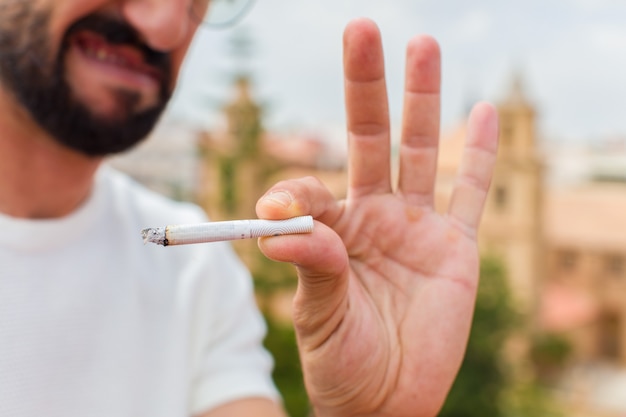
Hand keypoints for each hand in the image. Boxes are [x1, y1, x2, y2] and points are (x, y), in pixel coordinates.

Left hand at [256, 18, 498, 416]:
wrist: (387, 399)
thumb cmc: (343, 360)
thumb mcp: (319, 315)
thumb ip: (310, 265)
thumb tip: (278, 222)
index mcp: (331, 231)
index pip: (311, 191)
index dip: (293, 194)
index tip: (274, 210)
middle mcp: (372, 216)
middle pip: (370, 138)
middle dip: (365, 86)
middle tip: (359, 30)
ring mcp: (416, 225)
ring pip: (420, 150)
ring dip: (422, 100)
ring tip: (421, 45)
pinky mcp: (455, 245)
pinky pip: (470, 190)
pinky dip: (479, 153)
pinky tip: (483, 111)